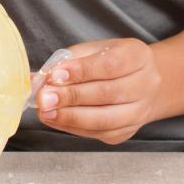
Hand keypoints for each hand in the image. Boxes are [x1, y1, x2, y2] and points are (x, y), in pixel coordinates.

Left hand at [35, 39, 162, 144]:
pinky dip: (73, 127)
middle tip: (44, 97)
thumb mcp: (94, 50)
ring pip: (104, 119)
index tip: (55, 75)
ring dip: (70, 117)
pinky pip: (98, 132)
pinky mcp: (126, 131)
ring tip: (46, 111)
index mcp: (137, 57)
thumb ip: (68, 61)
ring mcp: (138, 112)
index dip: (81, 71)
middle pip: (107, 94)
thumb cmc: (112, 62)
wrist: (144, 84)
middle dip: (71, 97)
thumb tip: (38, 77)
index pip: (110, 65)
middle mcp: (145, 85)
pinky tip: (55, 119)